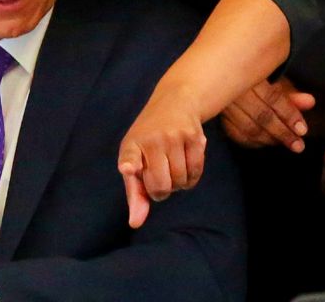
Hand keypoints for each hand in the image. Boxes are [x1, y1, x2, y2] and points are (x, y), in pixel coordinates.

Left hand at [117, 83, 206, 228]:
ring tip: (172, 169)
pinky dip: (191, 178)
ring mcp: (176, 137)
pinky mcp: (196, 137)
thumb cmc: (149, 139)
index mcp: (132, 144)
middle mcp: (154, 139)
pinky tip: (185, 167)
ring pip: (181, 181)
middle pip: (161, 186)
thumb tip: (135, 223)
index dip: (130, 165)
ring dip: (178, 184)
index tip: (128, 168)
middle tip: (159, 179)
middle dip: (161, 191)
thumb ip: (135, 192)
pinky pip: (196, 172)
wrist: (175, 102)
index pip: (130, 157)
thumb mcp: (135, 158)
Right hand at [220, 78, 314, 151]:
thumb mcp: (273, 79)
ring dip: (269, 139)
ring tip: (286, 143)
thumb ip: (291, 94)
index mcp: (251, 73)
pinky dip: (252, 141)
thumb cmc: (254, 73)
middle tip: (298, 145)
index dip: (289, 115)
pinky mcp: (216, 113)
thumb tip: (311, 102)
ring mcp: (223, 102)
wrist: (222, 68)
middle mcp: (234, 88)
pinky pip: (234, 133)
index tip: (303, 130)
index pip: (273, 98)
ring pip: (247, 128)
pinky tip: (265, 143)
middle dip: (282, 133)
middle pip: (261, 116)